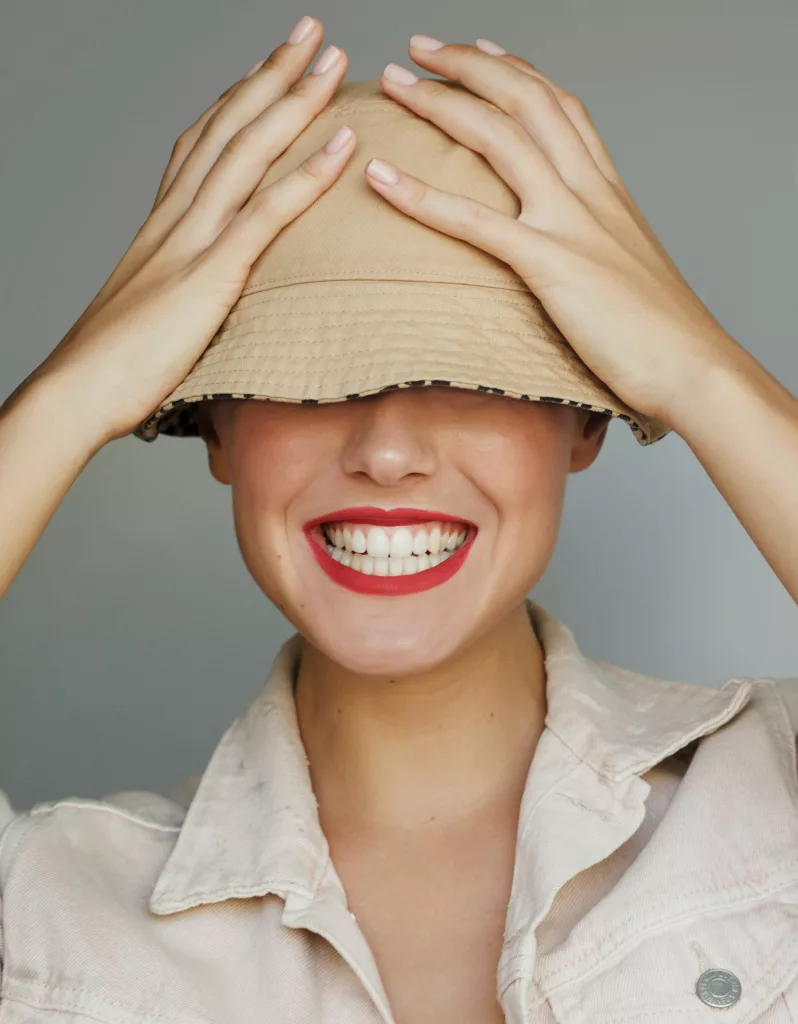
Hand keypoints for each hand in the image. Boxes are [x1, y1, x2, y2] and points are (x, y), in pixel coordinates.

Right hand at [18, 16, 354, 446]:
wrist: (81, 390)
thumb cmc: (117, 363)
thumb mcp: (157, 311)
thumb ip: (187, 288)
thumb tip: (213, 297)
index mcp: (164, 222)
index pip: (203, 142)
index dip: (237, 97)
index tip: (268, 65)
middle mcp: (177, 217)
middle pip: (229, 127)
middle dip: (272, 74)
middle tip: (310, 33)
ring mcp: (193, 240)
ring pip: (248, 152)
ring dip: (294, 101)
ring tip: (331, 61)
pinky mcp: (211, 275)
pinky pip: (267, 214)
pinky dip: (308, 174)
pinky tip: (343, 143)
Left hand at [365, 37, 739, 424]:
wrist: (693, 366)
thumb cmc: (661, 333)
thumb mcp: (629, 270)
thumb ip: (599, 245)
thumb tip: (576, 254)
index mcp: (609, 191)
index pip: (562, 106)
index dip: (517, 70)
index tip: (480, 50)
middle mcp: (590, 192)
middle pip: (525, 100)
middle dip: (468, 65)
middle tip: (418, 48)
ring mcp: (570, 222)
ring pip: (499, 138)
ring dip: (440, 103)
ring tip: (394, 83)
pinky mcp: (550, 265)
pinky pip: (475, 221)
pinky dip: (421, 196)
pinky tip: (382, 179)